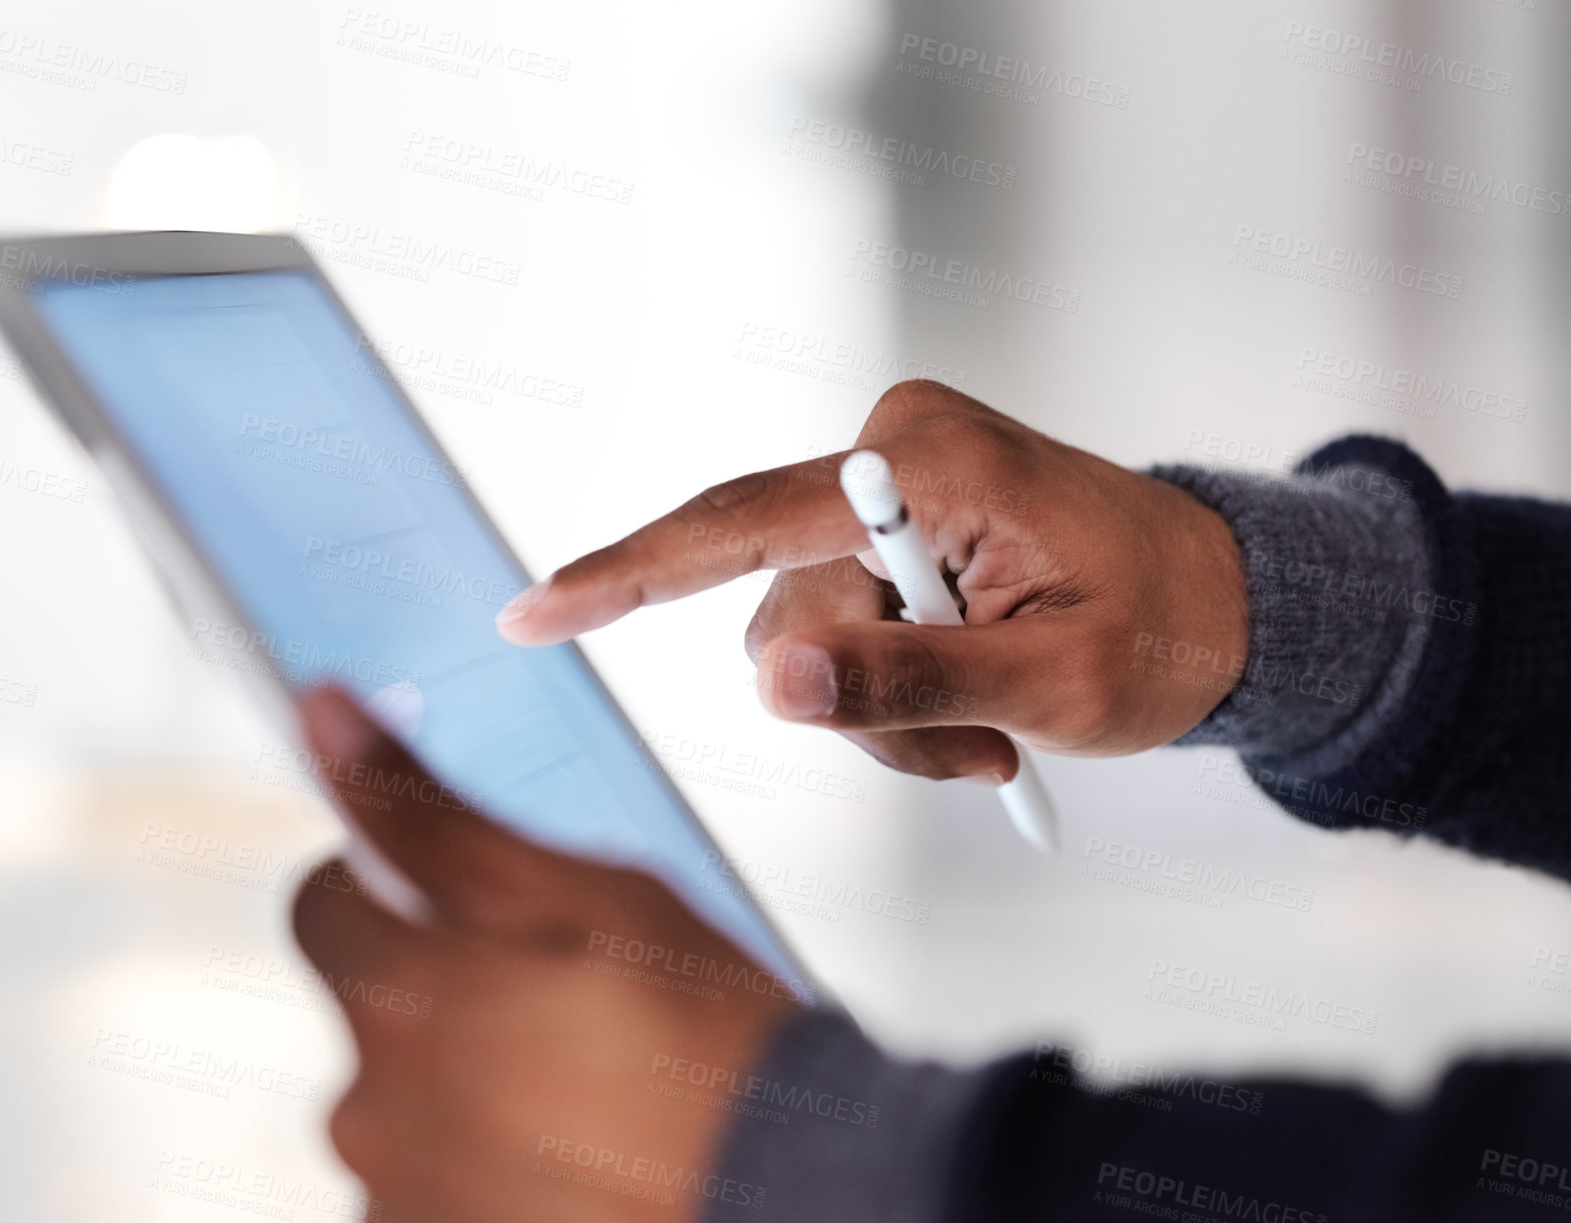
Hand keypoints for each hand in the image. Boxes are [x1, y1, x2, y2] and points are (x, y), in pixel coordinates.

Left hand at [291, 687, 798, 1221]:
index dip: (397, 880)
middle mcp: (373, 1117)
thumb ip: (435, 813)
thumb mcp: (586, 891)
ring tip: (584, 1085)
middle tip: (563, 991)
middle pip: (374, 1010)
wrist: (790, 1192)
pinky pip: (435, 1188)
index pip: (323, 903)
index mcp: (401, 999)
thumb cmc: (708, 1041)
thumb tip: (327, 717)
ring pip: (409, 1104)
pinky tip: (574, 1149)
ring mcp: (402, 1204)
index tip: (465, 892)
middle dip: (446, 987)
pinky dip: (484, 1165)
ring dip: (467, 1084)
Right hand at [497, 379, 1247, 778]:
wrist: (1225, 601)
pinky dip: (894, 693)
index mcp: (922, 462)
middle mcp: (886, 456)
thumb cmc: (1163, 630)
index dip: (627, 577)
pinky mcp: (897, 527)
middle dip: (859, 710)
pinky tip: (975, 711)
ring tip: (989, 740)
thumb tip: (772, 684)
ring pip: (808, 644)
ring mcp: (889, 491)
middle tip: (973, 763)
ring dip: (883, 716)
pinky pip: (842, 632)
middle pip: (781, 615)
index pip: (739, 524)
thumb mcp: (1051, 681)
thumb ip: (907, 682)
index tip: (532, 615)